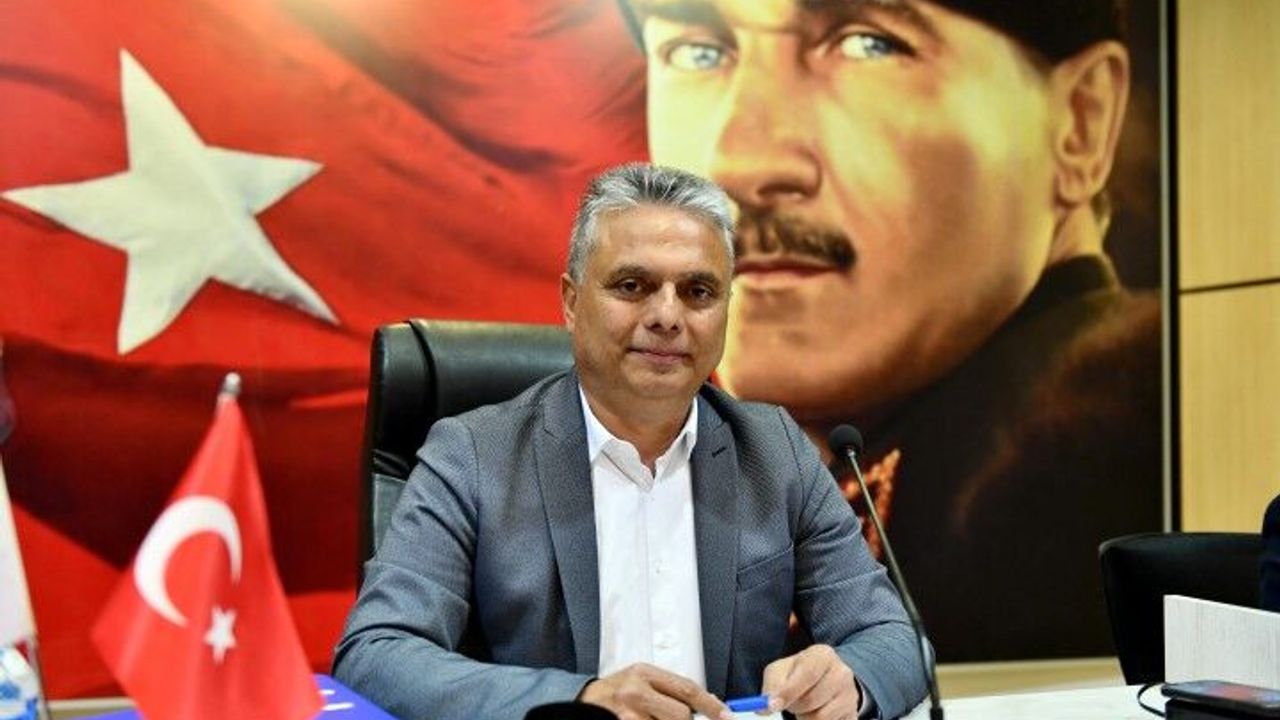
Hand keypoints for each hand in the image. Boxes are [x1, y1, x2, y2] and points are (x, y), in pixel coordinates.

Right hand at [580, 663, 730, 719]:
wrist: (580, 705)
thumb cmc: (613, 695)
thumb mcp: (639, 682)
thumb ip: (668, 690)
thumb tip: (706, 704)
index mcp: (643, 673)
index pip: (687, 688)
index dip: (710, 704)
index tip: (725, 715)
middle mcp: (635, 692)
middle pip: (680, 714)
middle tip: (678, 719)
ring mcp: (628, 714)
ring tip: (654, 718)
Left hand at [761, 644, 859, 719]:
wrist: (827, 680)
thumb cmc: (798, 673)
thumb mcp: (782, 670)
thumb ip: (772, 685)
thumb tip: (766, 706)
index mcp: (823, 655)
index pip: (807, 674)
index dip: (788, 691)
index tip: (771, 705)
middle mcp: (842, 673)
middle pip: (812, 699)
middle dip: (794, 706)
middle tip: (790, 704)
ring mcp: (851, 695)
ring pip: (820, 718)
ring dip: (805, 717)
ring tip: (804, 708)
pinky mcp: (853, 715)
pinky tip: (816, 712)